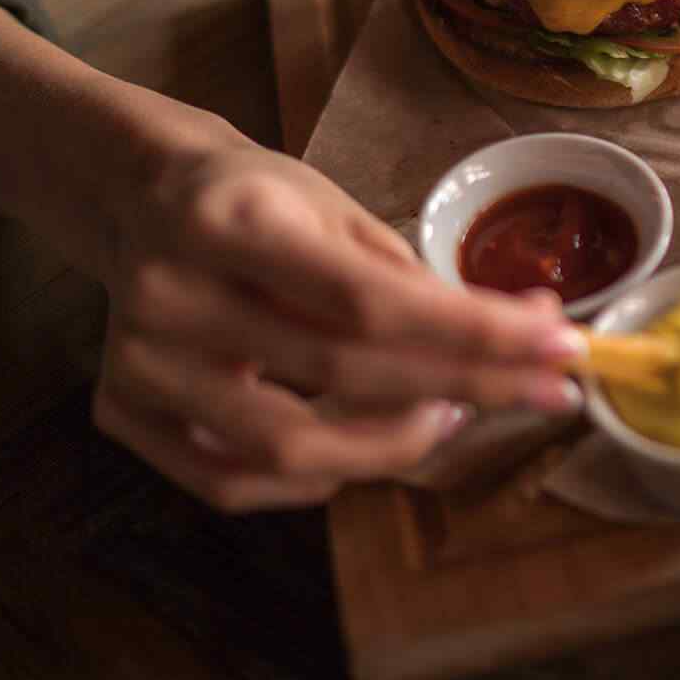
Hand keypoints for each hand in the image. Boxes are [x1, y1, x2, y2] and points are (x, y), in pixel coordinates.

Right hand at [93, 138, 583, 511]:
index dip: (474, 333)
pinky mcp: (119, 412)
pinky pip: (234, 481)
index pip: (370, 301)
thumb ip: (415, 275)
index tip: (560, 346)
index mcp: (230, 221)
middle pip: (343, 374)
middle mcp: (171, 295)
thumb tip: (531, 329)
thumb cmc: (257, 201)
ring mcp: (137, 364)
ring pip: (289, 449)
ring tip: (455, 412)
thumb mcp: (333, 207)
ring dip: (395, 444)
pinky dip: (318, 476)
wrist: (138, 198)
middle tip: (542, 388)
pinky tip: (369, 441)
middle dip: (465, 386)